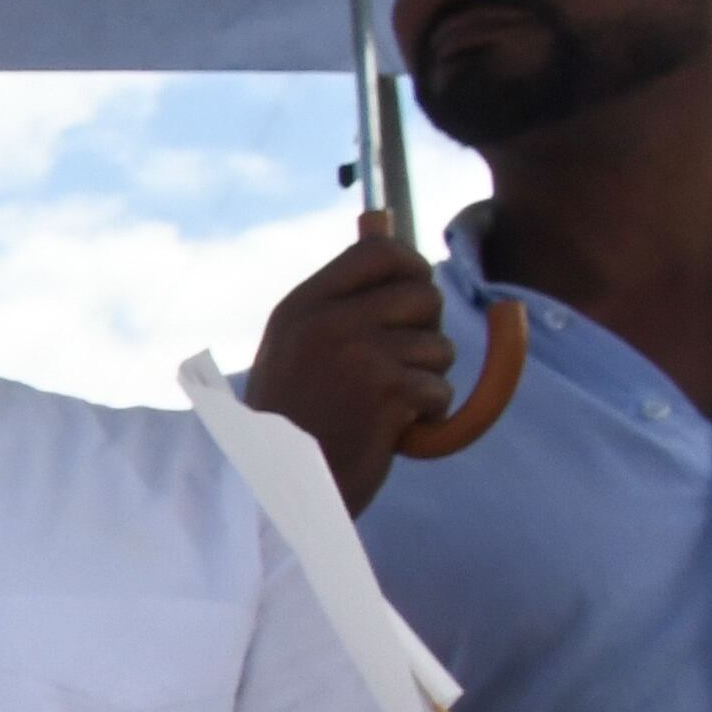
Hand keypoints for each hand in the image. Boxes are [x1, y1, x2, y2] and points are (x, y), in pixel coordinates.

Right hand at [243, 215, 452, 512]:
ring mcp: (358, 354)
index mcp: (302, 307)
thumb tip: (384, 220)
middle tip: (395, 368)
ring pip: (438, 346)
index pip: (378, 253)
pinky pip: (439, 388)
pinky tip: (390, 431)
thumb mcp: (296, 347)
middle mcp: (328, 322)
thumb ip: (339, 297)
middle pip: (422, 295)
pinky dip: (426, 416)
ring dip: (425, 380)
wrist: (273, 491)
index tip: (412, 298)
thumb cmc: (291, 423)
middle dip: (425, 331)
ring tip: (383, 408)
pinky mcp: (386, 392)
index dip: (410, 268)